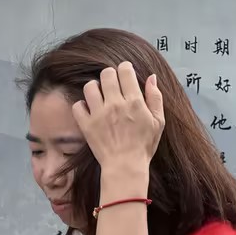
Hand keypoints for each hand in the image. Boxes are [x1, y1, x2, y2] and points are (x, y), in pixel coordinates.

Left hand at [72, 62, 164, 199]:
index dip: (124, 68)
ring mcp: (99, 114)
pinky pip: (77, 106)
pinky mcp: (86, 125)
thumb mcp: (158, 121)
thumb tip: (151, 77)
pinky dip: (81, 105)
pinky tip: (89, 110)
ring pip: (89, 86)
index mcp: (134, 101)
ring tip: (99, 95)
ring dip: (94, 88)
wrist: (125, 166)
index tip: (125, 74)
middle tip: (112, 85)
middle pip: (106, 74)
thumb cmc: (143, 145)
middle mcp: (115, 104)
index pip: (124, 71)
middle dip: (109, 75)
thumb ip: (155, 97)